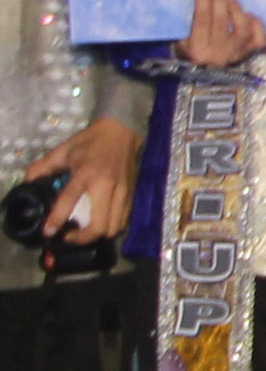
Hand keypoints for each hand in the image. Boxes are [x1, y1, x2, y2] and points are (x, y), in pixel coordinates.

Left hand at [22, 117, 137, 243]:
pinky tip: (100, 225)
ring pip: (114, 227)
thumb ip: (42, 167)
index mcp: (85, 172)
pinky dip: (111, 228)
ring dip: (97, 236)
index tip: (49, 232)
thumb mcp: (62, 151)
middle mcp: (106, 185)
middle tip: (69, 236)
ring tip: (84, 233)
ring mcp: (122, 192)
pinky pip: (123, 220)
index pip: (70, 200)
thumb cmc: (90, 141)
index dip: (57, 219)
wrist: (121, 132)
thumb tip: (28, 182)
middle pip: (99, 225)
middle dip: (82, 238)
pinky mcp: (132, 195)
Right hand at [177, 0, 265, 66]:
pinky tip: (248, 14)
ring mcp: (236, 54)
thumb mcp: (179, 37)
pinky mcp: (249, 54)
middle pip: (221, 21)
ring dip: (237, 9)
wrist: (203, 73)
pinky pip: (259, 38)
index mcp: (197, 49)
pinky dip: (256, 24)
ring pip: (242, 29)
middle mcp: (218, 54)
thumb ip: (185, 20)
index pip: (202, 19)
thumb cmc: (189, 48)